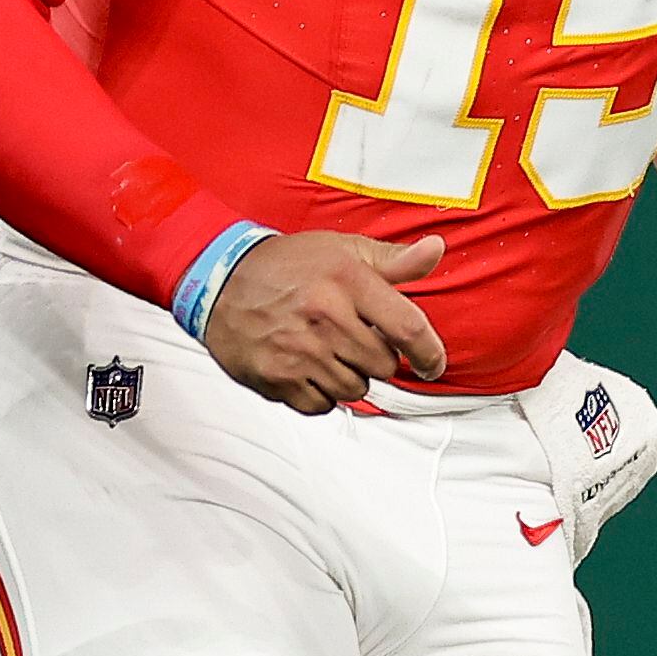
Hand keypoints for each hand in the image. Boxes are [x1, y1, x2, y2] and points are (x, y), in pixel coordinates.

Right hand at [201, 231, 447, 413]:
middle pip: (383, 365)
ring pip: (354, 389)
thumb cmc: (286, 265)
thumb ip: (393, 260)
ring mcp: (300, 351)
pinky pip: (321, 405)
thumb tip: (436, 250)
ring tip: (329, 350)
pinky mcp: (277, 378)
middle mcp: (325, 317)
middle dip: (378, 357)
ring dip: (350, 376)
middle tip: (357, 340)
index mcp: (348, 281)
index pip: (408, 328)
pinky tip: (309, 367)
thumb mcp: (342, 249)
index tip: (433, 364)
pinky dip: (321, 393)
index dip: (430, 353)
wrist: (220, 280)